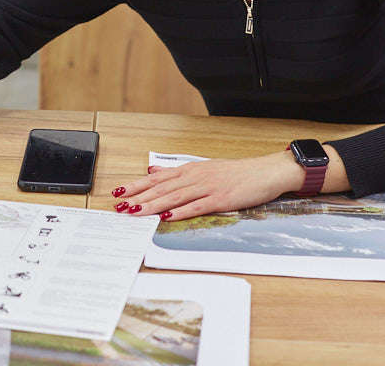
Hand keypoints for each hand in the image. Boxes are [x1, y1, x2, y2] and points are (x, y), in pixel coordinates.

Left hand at [111, 151, 304, 220]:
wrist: (266, 172)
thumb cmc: (237, 173)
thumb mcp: (204, 168)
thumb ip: (178, 172)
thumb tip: (153, 170)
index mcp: (190, 170)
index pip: (156, 178)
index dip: (136, 185)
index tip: (118, 192)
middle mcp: (195, 177)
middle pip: (161, 188)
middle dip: (138, 197)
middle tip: (119, 206)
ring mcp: (208, 187)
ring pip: (174, 197)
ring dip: (153, 205)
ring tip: (135, 212)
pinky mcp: (221, 199)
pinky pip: (198, 206)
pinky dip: (181, 211)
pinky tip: (168, 216)